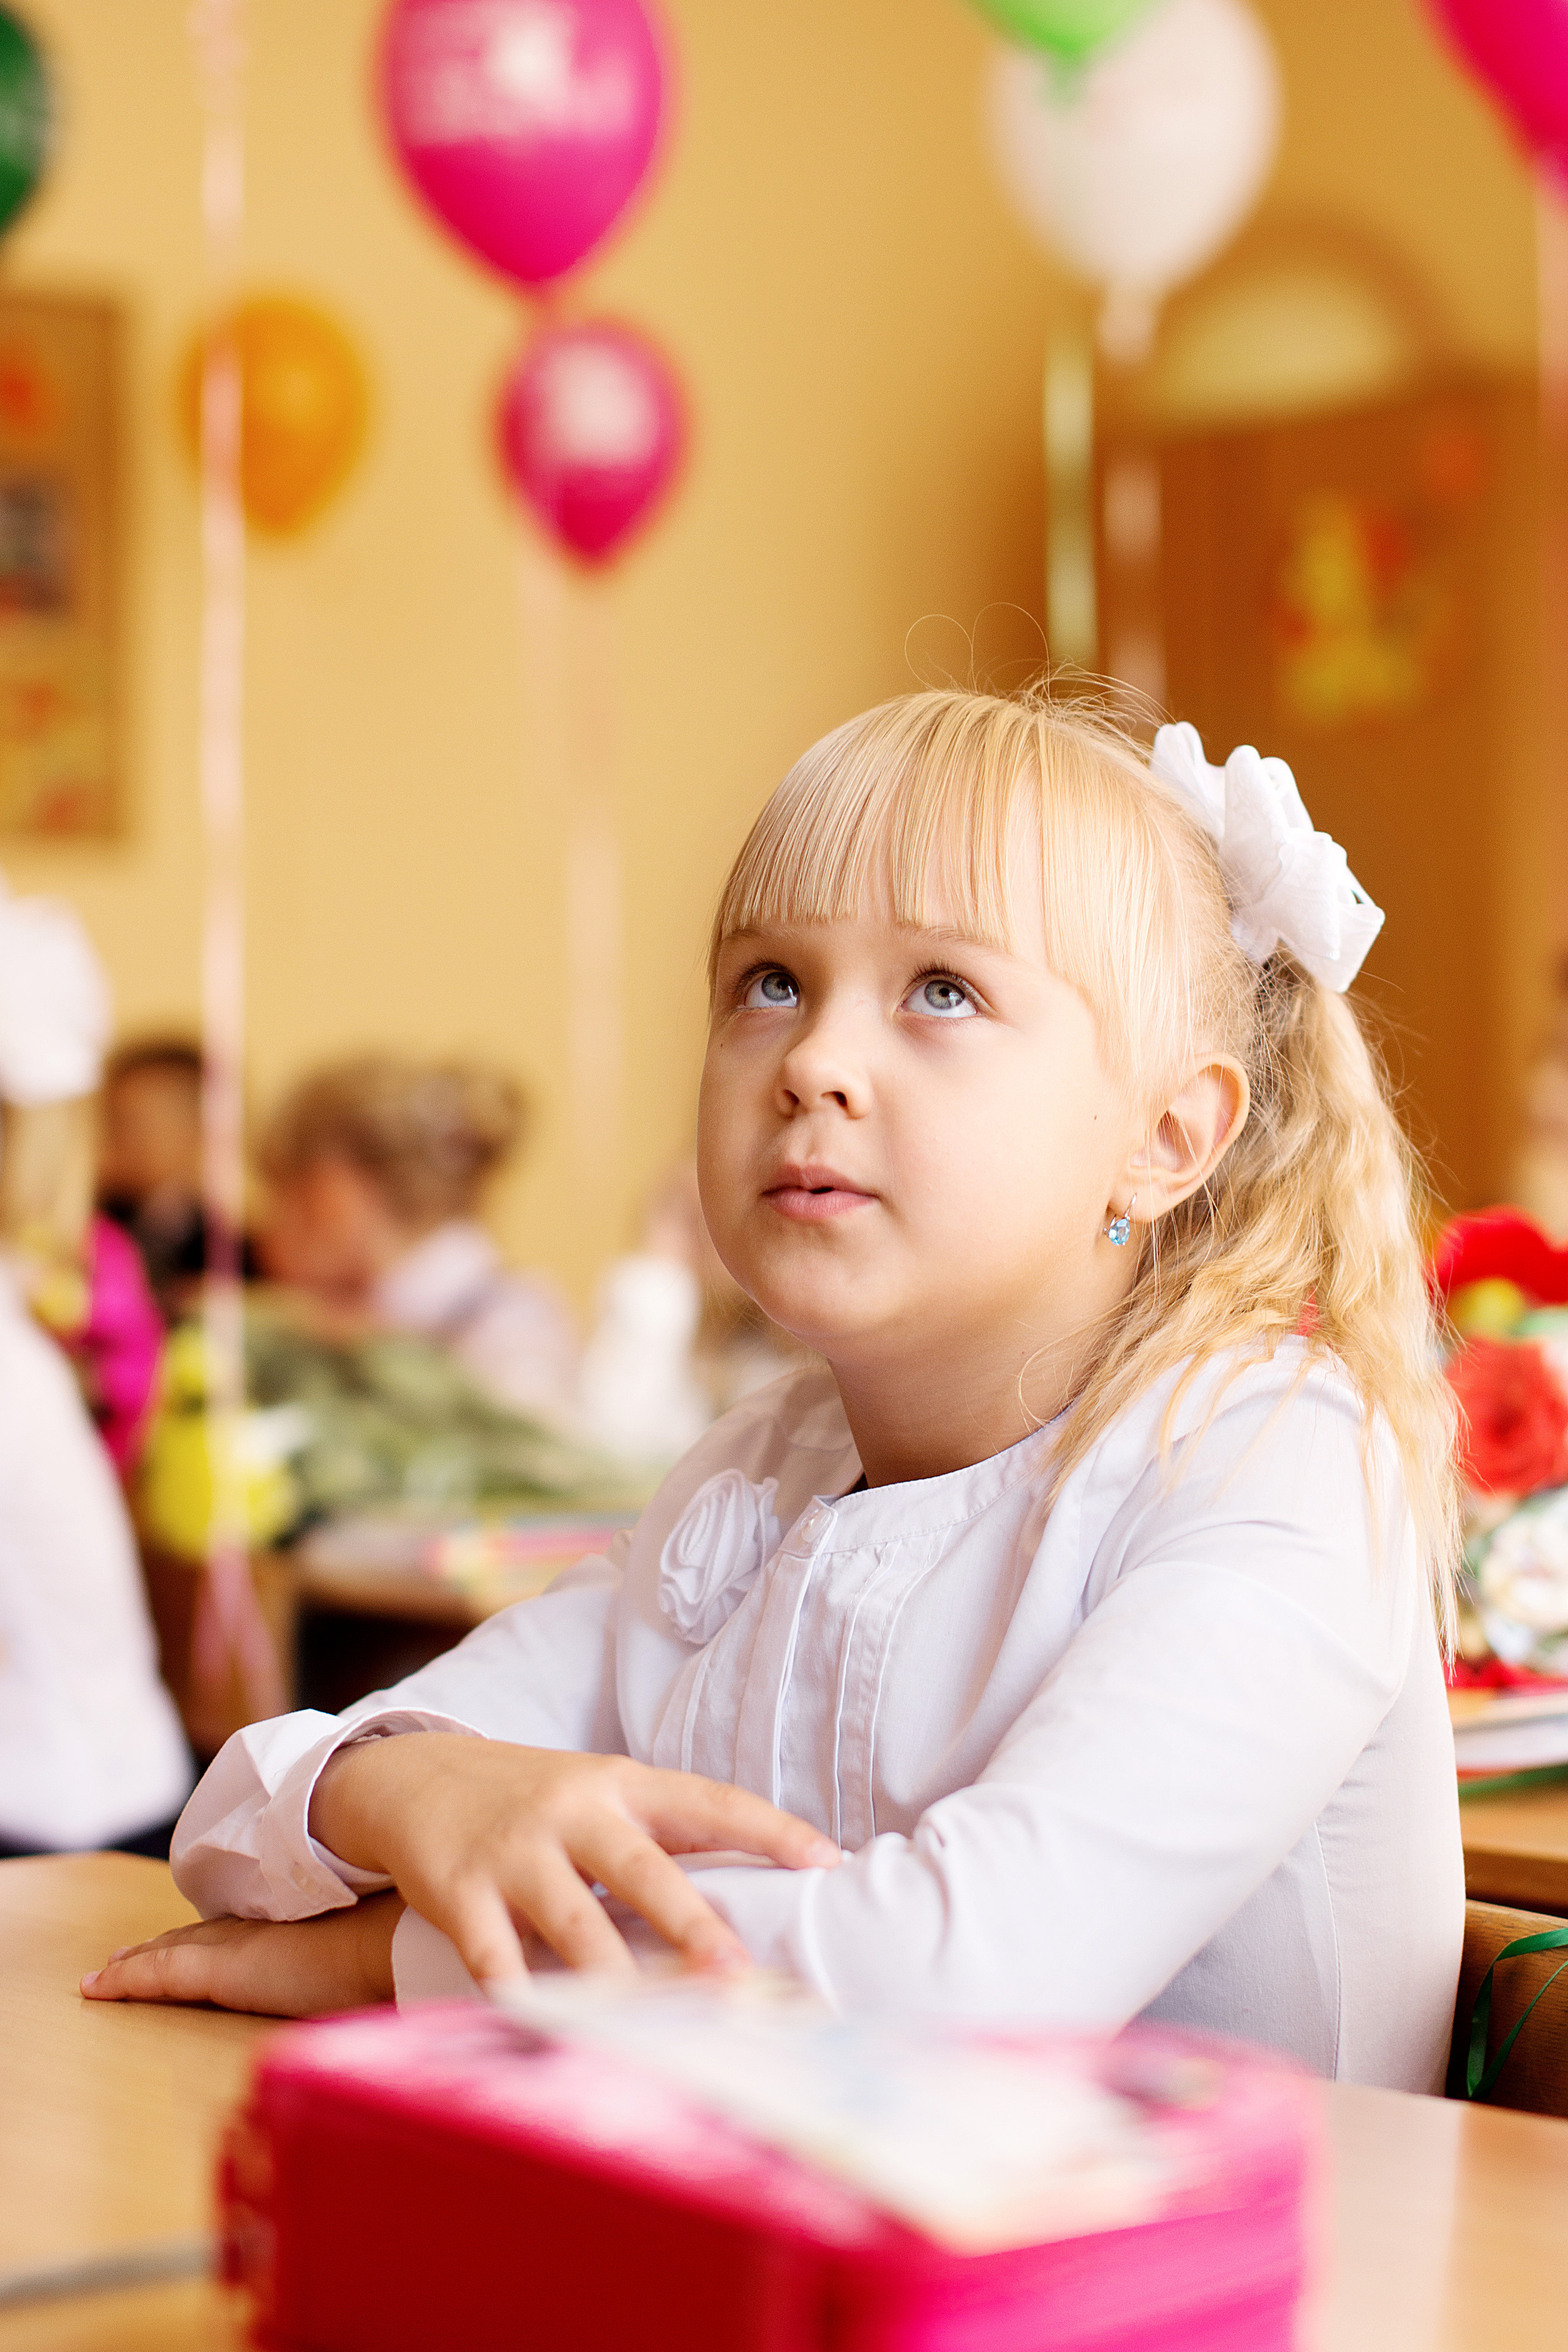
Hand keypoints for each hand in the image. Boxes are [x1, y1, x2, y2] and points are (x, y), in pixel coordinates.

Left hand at [81, 1891, 402, 2016]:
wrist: (390, 1941)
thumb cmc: (395, 1953)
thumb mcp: (373, 1962)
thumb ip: (363, 1967)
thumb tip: (381, 1981)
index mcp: (292, 1930)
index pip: (236, 1931)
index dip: (206, 1935)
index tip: (183, 1939)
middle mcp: (257, 1931)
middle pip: (198, 1936)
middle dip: (163, 1945)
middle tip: (128, 1955)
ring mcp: (236, 1947)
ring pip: (171, 1953)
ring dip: (137, 1962)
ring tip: (107, 1973)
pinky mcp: (219, 1970)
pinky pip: (158, 1976)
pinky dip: (126, 1981)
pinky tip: (98, 1988)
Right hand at [310, 1734, 840, 1985]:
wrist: (416, 1775)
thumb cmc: (532, 1802)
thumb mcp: (597, 1796)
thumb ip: (658, 1839)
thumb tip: (747, 1906)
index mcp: (621, 1784)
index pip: (710, 1801)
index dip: (770, 1829)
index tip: (828, 1860)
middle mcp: (574, 1811)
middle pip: (645, 1870)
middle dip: (693, 1925)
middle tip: (738, 1973)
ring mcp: (515, 1852)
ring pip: (576, 1924)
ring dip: (618, 1979)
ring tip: (655, 2026)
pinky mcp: (459, 1891)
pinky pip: (496, 1957)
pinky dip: (521, 1997)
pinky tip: (547, 2030)